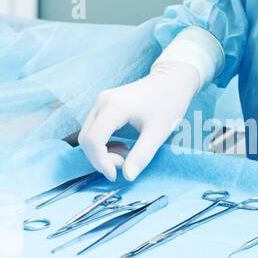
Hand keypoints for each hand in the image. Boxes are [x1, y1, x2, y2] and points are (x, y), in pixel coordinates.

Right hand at [78, 61, 202, 181]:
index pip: (93, 140)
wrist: (171, 81)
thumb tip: (128, 176)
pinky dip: (103, 144)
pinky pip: (94, 129)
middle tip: (124, 164)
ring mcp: (101, 101)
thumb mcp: (158, 133)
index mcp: (114, 107)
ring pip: (88, 135)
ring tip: (126, 154)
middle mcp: (102, 102)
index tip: (116, 175)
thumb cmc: (168, 104)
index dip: (101, 162)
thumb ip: (141, 156)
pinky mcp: (103, 104)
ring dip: (101, 152)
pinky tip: (121, 146)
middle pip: (86, 139)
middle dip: (101, 158)